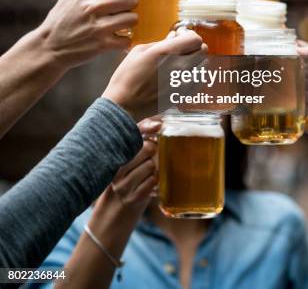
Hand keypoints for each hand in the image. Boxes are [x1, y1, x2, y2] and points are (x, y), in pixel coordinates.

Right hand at [37, 0, 136, 69]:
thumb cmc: (64, 16)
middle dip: (130, 5)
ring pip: (132, 19)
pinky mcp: (101, 44)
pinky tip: (115, 38)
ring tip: (119, 23)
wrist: (48, 46)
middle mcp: (93, 5)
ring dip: (128, 22)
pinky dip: (123, 41)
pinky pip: (127, 40)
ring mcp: (98, 26)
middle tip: (121, 10)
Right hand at [86, 118, 160, 265]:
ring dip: (155, 169)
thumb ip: (136, 152)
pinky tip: (149, 186)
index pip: (132, 135)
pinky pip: (152, 182)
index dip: (146, 126)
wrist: (109, 223)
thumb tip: (157, 131)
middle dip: (154, 151)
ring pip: (151, 165)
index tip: (159, 125)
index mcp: (113, 159)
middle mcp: (116, 170)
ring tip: (147, 175)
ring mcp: (123, 185)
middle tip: (151, 157)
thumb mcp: (124, 170)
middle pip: (146, 147)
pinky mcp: (132, 198)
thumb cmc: (122, 191)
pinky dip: (155, 182)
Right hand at [102, 30, 205, 122]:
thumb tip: (174, 37)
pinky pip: (199, 81)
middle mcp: (179, 67)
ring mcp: (183, 82)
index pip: (195, 39)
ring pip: (203, 65)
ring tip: (183, 62)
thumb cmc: (126, 77)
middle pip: (202, 50)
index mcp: (167, 52)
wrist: (124, 105)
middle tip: (183, 48)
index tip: (181, 36)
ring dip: (196, 61)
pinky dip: (195, 75)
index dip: (189, 35)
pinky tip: (183, 75)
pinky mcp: (184, 95)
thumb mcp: (139, 51)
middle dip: (194, 46)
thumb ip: (160, 43)